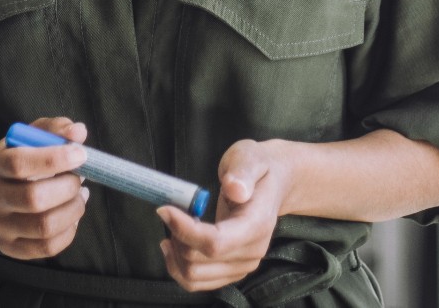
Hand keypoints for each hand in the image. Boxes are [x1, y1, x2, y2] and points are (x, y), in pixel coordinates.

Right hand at [0, 117, 88, 259]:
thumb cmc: (23, 156)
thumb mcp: (34, 135)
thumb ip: (56, 129)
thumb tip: (77, 132)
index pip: (19, 164)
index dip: (54, 159)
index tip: (80, 154)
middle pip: (34, 199)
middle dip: (68, 187)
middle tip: (80, 177)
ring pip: (44, 226)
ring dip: (73, 209)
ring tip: (80, 195)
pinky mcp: (9, 246)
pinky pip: (47, 248)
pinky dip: (69, 232)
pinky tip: (71, 215)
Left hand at [158, 139, 287, 292]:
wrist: (274, 185)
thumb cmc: (258, 169)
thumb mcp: (250, 157)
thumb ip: (242, 172)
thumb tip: (235, 189)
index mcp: (257, 225)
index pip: (215, 243)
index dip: (185, 231)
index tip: (164, 209)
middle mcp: (252, 252)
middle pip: (200, 261)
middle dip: (176, 238)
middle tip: (168, 212)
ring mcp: (243, 265)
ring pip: (194, 276)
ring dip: (174, 254)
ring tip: (171, 228)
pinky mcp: (232, 271)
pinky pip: (198, 281)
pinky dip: (179, 266)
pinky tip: (174, 245)